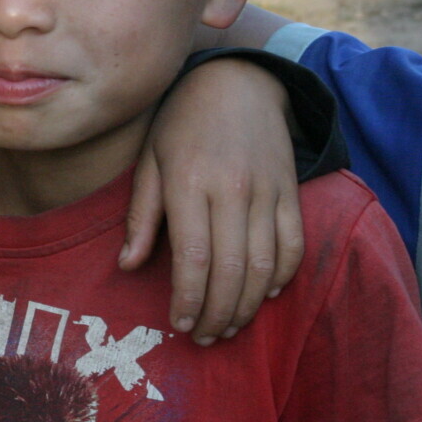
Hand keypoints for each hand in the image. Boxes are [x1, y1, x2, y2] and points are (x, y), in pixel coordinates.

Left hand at [119, 57, 303, 344]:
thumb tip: (127, 265)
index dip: (189, 300)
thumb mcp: (148, 161)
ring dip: (249, 304)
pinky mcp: (290, 191)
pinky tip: (264, 294)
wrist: (236, 82)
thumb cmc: (180, 125)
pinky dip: (283, 276)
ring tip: (230, 326)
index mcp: (189, 184)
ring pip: (265, 265)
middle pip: (232, 270)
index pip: (193, 258)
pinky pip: (294, 245)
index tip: (180, 325)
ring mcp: (267, 192)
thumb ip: (141, 215)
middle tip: (205, 338)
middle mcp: (232, 190)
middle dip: (219, 314)